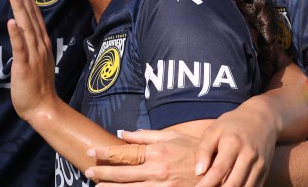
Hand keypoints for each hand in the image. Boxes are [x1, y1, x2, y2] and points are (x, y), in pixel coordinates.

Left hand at [6, 0, 57, 121]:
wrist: (44, 108)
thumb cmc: (38, 86)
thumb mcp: (37, 60)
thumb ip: (32, 46)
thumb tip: (24, 32)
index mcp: (42, 44)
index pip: (35, 17)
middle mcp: (40, 46)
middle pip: (31, 17)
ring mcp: (33, 55)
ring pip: (26, 28)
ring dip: (20, 10)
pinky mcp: (25, 66)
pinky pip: (20, 48)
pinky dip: (16, 34)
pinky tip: (11, 21)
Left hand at [86, 129, 200, 185]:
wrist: (219, 172)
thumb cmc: (195, 151)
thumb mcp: (172, 137)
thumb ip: (146, 136)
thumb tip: (123, 133)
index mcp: (156, 153)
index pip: (123, 153)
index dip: (104, 154)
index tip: (90, 152)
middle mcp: (157, 171)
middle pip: (122, 174)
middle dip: (102, 174)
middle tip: (88, 173)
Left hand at [193, 106, 274, 186]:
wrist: (263, 119)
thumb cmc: (232, 124)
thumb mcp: (213, 130)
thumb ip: (203, 149)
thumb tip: (198, 172)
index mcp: (233, 143)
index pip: (218, 170)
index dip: (206, 184)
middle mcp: (249, 156)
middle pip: (233, 184)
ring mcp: (260, 165)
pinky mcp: (265, 172)